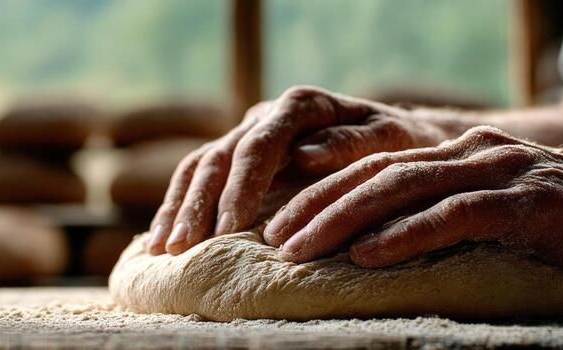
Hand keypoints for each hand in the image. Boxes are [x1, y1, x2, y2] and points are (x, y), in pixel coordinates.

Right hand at [147, 86, 459, 254]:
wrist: (395, 137)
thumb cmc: (398, 143)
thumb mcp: (391, 139)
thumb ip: (351, 143)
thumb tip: (304, 153)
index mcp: (301, 105)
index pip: (259, 144)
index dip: (241, 186)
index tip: (230, 226)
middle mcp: (266, 114)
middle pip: (220, 157)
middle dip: (200, 205)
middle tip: (187, 247)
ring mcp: (246, 133)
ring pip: (199, 166)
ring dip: (180, 209)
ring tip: (167, 250)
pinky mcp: (237, 156)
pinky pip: (196, 178)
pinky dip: (178, 207)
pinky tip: (164, 240)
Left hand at [267, 126, 562, 275]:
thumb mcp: (503, 218)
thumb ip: (452, 224)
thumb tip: (383, 259)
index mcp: (461, 155)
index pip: (374, 169)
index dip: (320, 193)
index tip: (274, 224)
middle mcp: (474, 154)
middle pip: (376, 175)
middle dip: (315, 206)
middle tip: (267, 239)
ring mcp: (503, 172)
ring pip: (404, 189)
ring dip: (343, 221)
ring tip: (298, 249)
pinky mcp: (532, 201)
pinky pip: (456, 215)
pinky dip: (407, 235)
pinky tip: (368, 255)